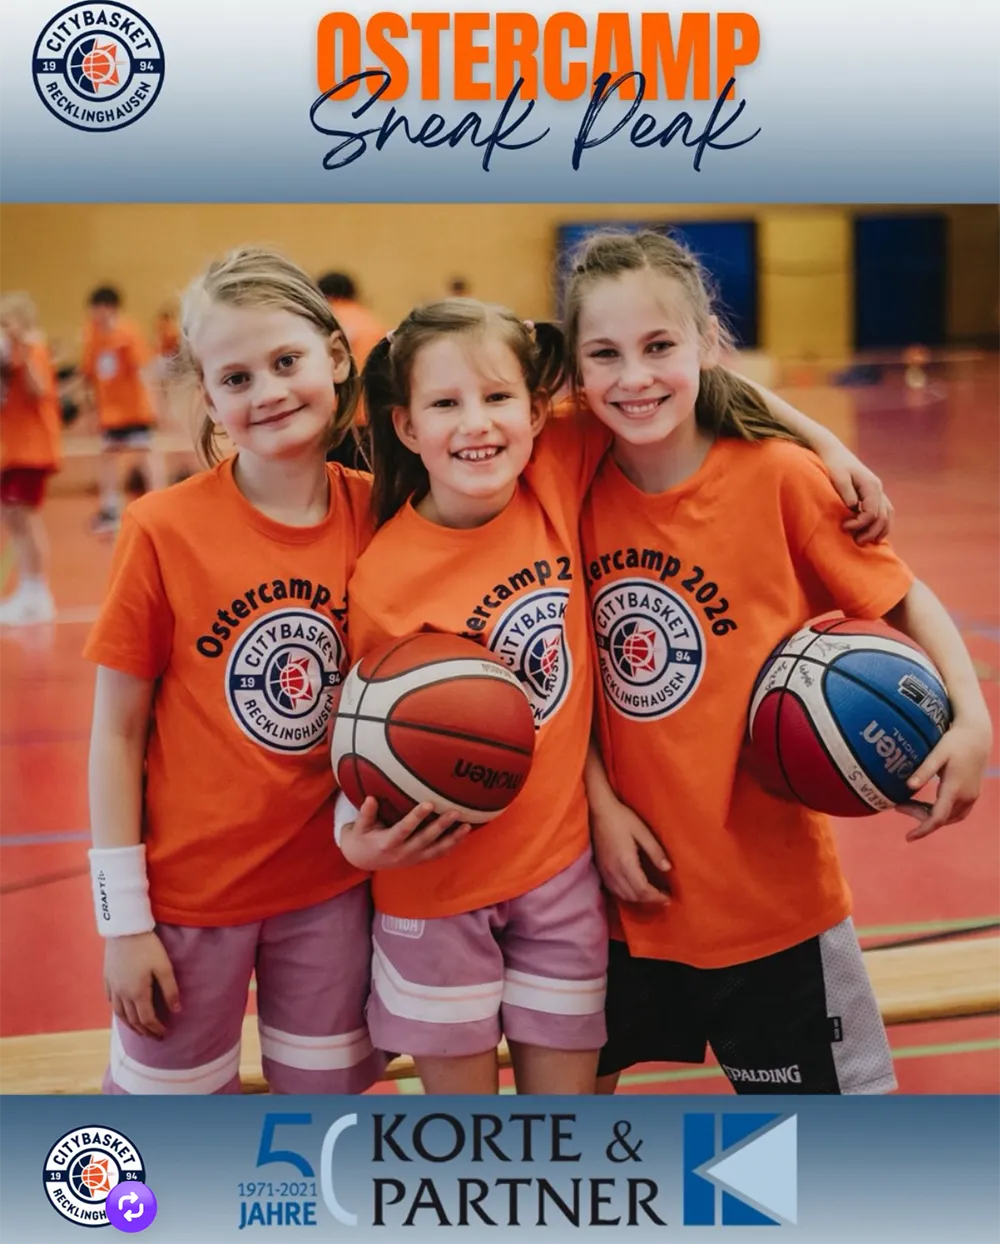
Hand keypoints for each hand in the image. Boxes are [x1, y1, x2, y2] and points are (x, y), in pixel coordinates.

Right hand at [104, 931, 179, 1039]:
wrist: (125, 930)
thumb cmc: (148, 947)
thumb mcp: (164, 967)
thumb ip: (170, 990)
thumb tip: (176, 1011)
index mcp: (138, 993)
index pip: (147, 1019)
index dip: (156, 1029)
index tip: (164, 1034)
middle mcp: (122, 994)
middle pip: (132, 1020)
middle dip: (144, 1031)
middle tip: (154, 1037)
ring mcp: (112, 987)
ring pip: (119, 1014)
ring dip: (130, 1025)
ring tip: (139, 1030)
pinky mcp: (107, 978)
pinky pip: (111, 1001)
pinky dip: (118, 1011)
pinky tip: (122, 1011)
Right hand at [340, 797, 471, 869]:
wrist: (362, 860)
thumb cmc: (361, 838)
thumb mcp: (358, 827)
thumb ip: (366, 814)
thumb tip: (371, 798)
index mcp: (387, 843)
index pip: (404, 829)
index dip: (416, 818)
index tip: (429, 803)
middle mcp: (402, 853)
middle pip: (425, 840)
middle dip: (441, 826)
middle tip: (455, 812)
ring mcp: (412, 859)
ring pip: (436, 850)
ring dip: (452, 839)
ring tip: (467, 826)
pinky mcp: (419, 860)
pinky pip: (438, 855)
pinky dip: (451, 846)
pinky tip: (464, 836)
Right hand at [591, 797, 671, 904]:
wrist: (598, 810)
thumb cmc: (622, 818)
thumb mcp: (642, 831)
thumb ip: (655, 851)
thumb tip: (668, 868)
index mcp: (626, 862)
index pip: (643, 889)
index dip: (657, 897)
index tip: (668, 897)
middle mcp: (614, 871)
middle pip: (634, 896)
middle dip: (650, 900)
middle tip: (664, 898)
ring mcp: (606, 871)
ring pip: (623, 895)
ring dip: (639, 899)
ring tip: (652, 895)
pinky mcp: (601, 869)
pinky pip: (615, 890)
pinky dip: (627, 894)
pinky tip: (635, 889)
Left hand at [818, 442, 892, 544]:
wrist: (833, 452)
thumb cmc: (833, 464)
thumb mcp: (838, 477)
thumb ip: (846, 492)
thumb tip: (853, 507)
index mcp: (871, 485)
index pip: (872, 512)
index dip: (859, 524)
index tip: (844, 527)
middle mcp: (878, 489)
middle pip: (883, 517)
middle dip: (870, 532)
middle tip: (856, 541)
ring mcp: (878, 492)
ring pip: (887, 516)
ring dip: (878, 531)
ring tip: (865, 541)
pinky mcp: (873, 494)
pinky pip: (884, 512)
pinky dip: (880, 525)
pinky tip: (872, 534)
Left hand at [898, 718, 991, 839]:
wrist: (977, 736)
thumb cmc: (955, 742)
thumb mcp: (937, 753)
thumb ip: (924, 770)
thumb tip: (908, 786)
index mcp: (955, 788)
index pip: (938, 818)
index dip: (923, 830)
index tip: (908, 837)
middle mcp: (966, 796)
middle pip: (941, 818)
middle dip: (920, 818)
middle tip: (899, 806)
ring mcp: (972, 796)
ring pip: (950, 817)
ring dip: (930, 816)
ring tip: (909, 805)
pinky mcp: (973, 794)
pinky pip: (956, 812)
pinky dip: (941, 813)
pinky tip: (926, 805)